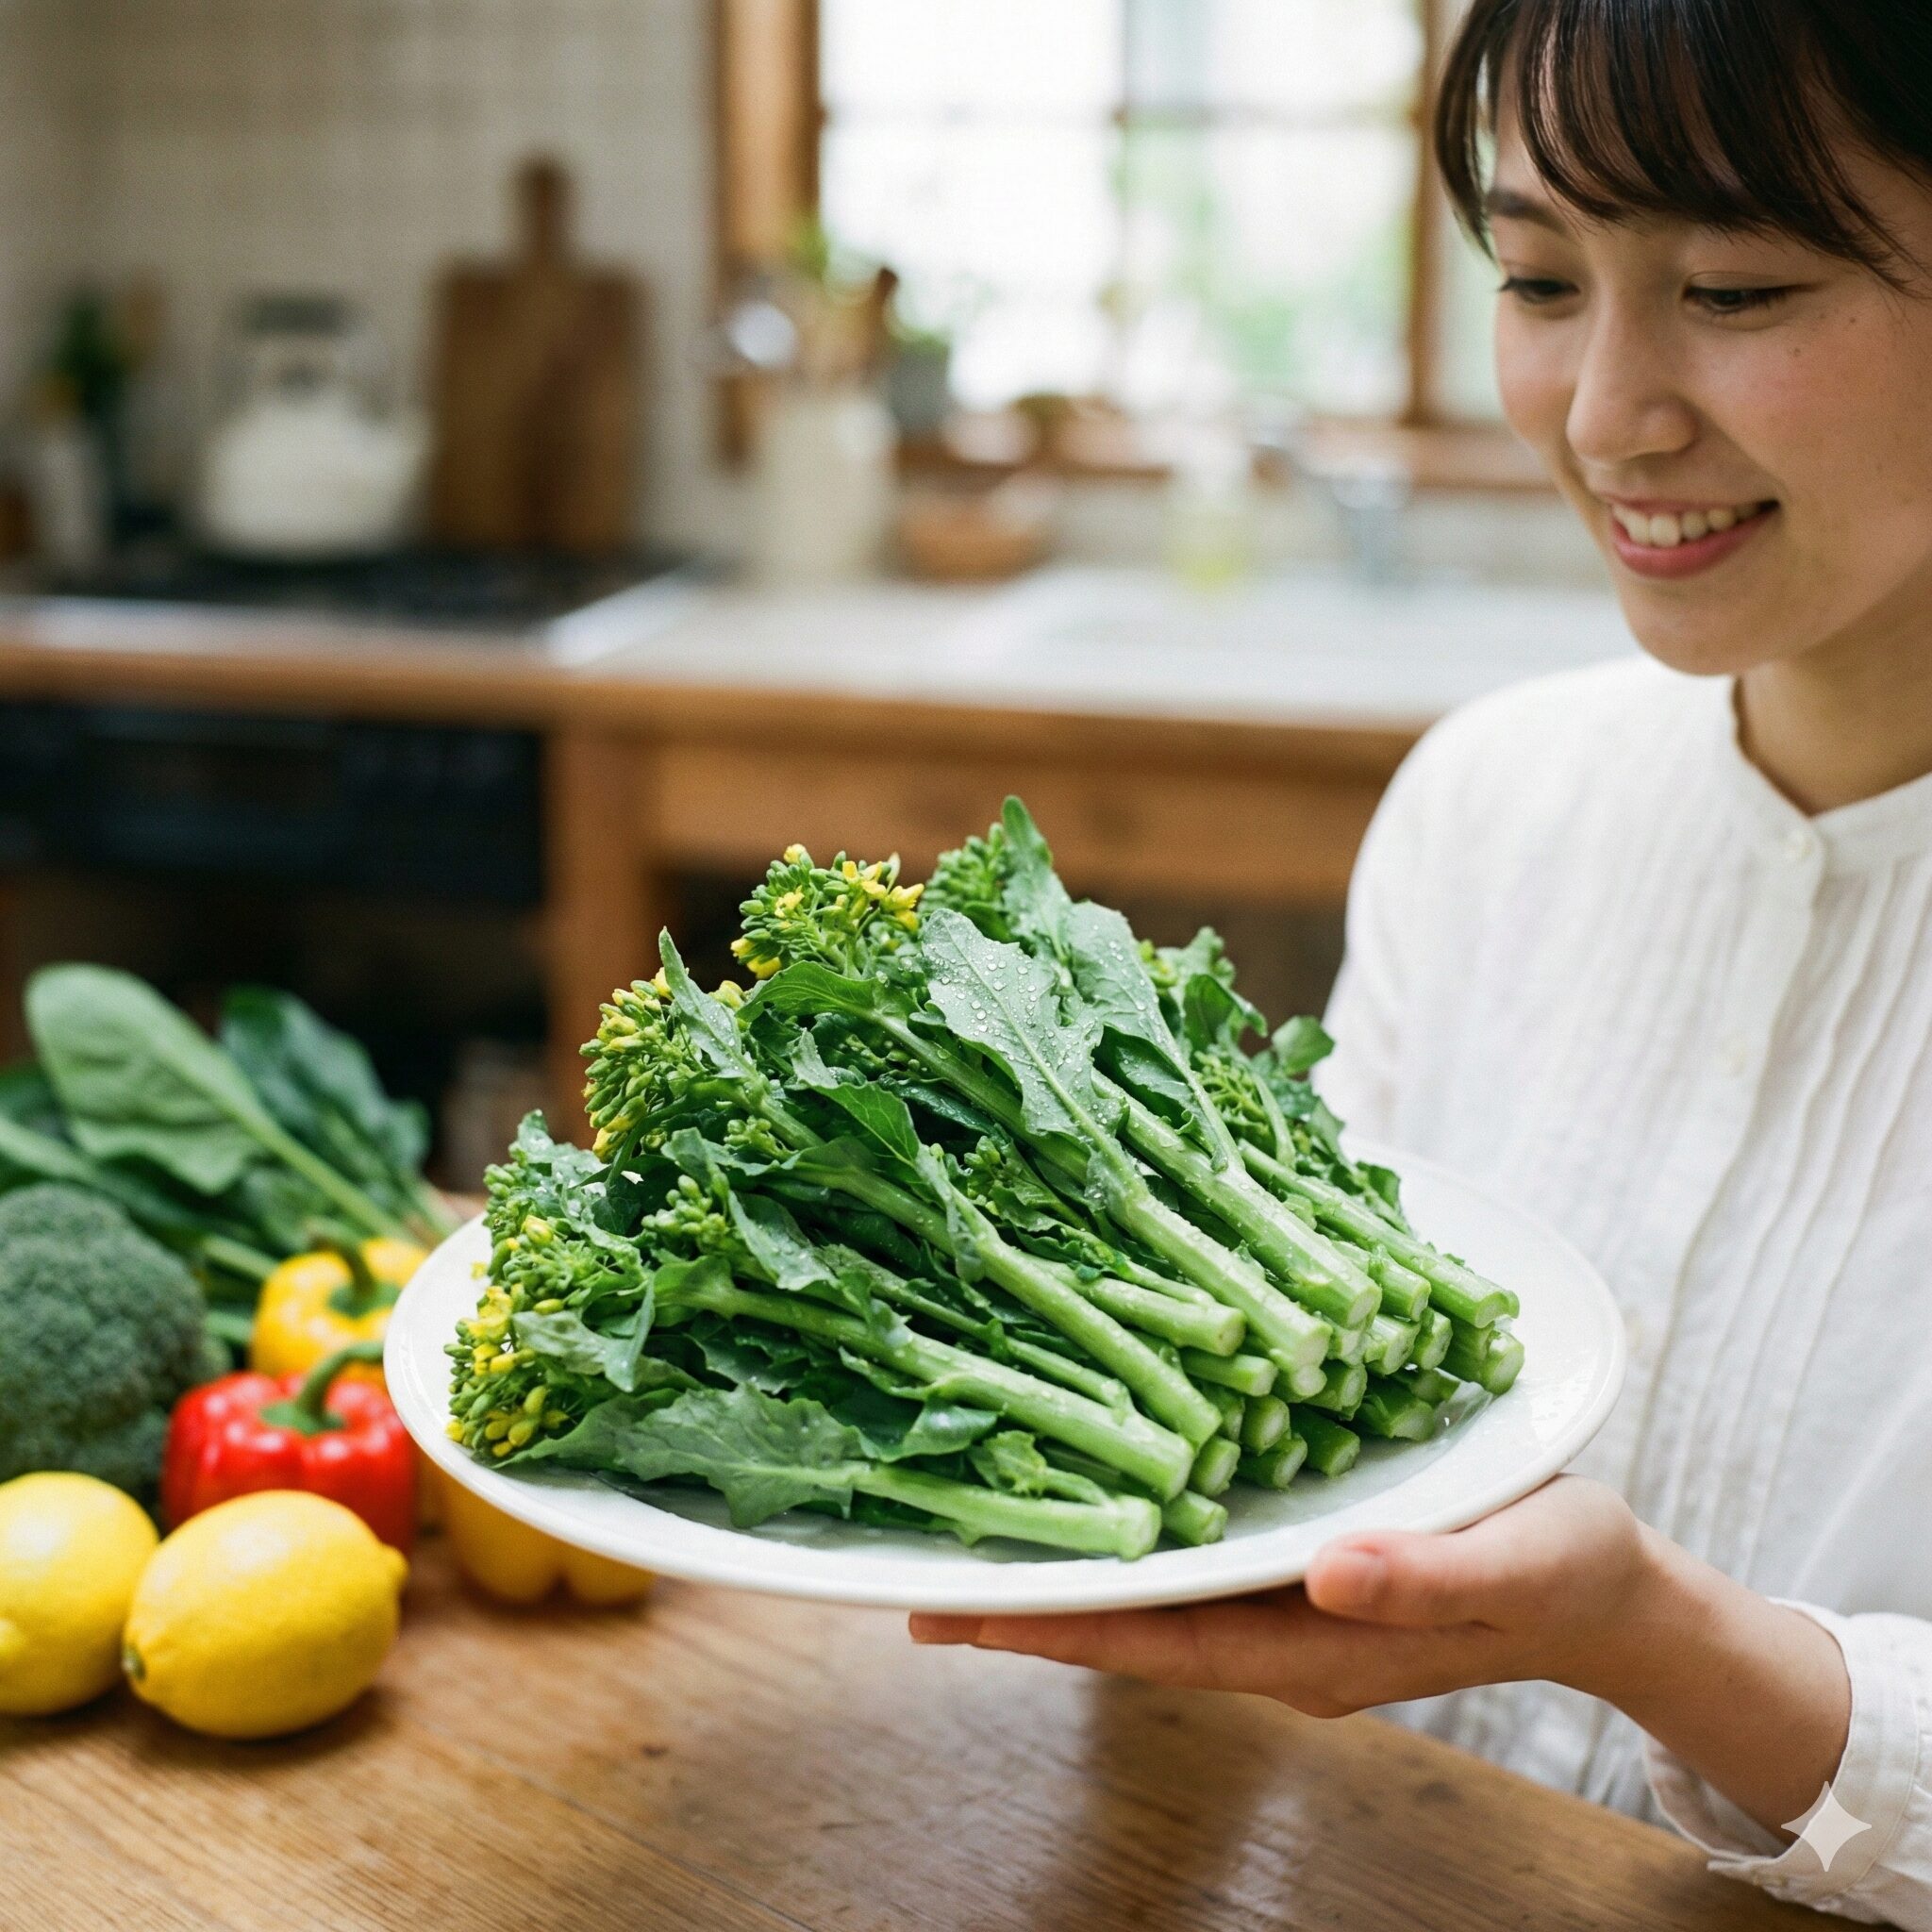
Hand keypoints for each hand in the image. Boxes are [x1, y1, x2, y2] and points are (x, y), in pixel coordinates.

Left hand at [909, 1477, 1652, 1715]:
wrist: (1610, 1590)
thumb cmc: (1568, 1573)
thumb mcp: (1513, 1563)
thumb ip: (1422, 1577)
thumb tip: (1320, 1572)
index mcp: (1313, 1648)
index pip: (1154, 1644)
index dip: (1054, 1625)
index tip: (957, 1612)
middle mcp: (1277, 1632)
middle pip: (1129, 1624)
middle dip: (1028, 1601)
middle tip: (916, 1572)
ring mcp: (1284, 1601)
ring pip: (1151, 1590)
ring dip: (1066, 1563)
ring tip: (969, 1531)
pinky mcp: (1298, 1561)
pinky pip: (1191, 1556)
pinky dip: (1127, 1530)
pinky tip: (1087, 1495)